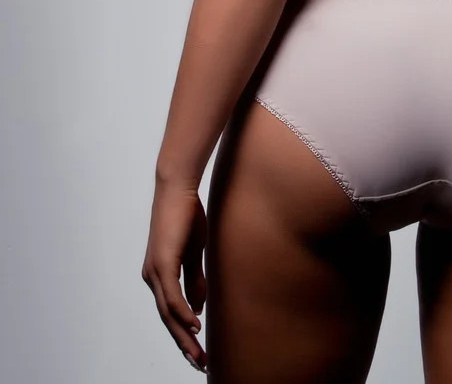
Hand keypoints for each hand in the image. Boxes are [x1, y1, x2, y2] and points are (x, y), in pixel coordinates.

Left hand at [141, 178, 207, 373]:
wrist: (178, 188)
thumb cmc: (187, 215)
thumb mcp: (194, 252)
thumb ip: (194, 279)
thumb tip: (197, 308)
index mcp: (159, 274)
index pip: (170, 311)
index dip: (183, 333)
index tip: (198, 351)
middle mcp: (152, 276)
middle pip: (166, 319)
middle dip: (183, 343)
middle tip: (199, 363)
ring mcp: (155, 270)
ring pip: (167, 312)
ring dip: (184, 335)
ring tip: (199, 354)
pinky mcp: (161, 263)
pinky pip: (170, 296)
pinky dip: (182, 313)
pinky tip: (195, 325)